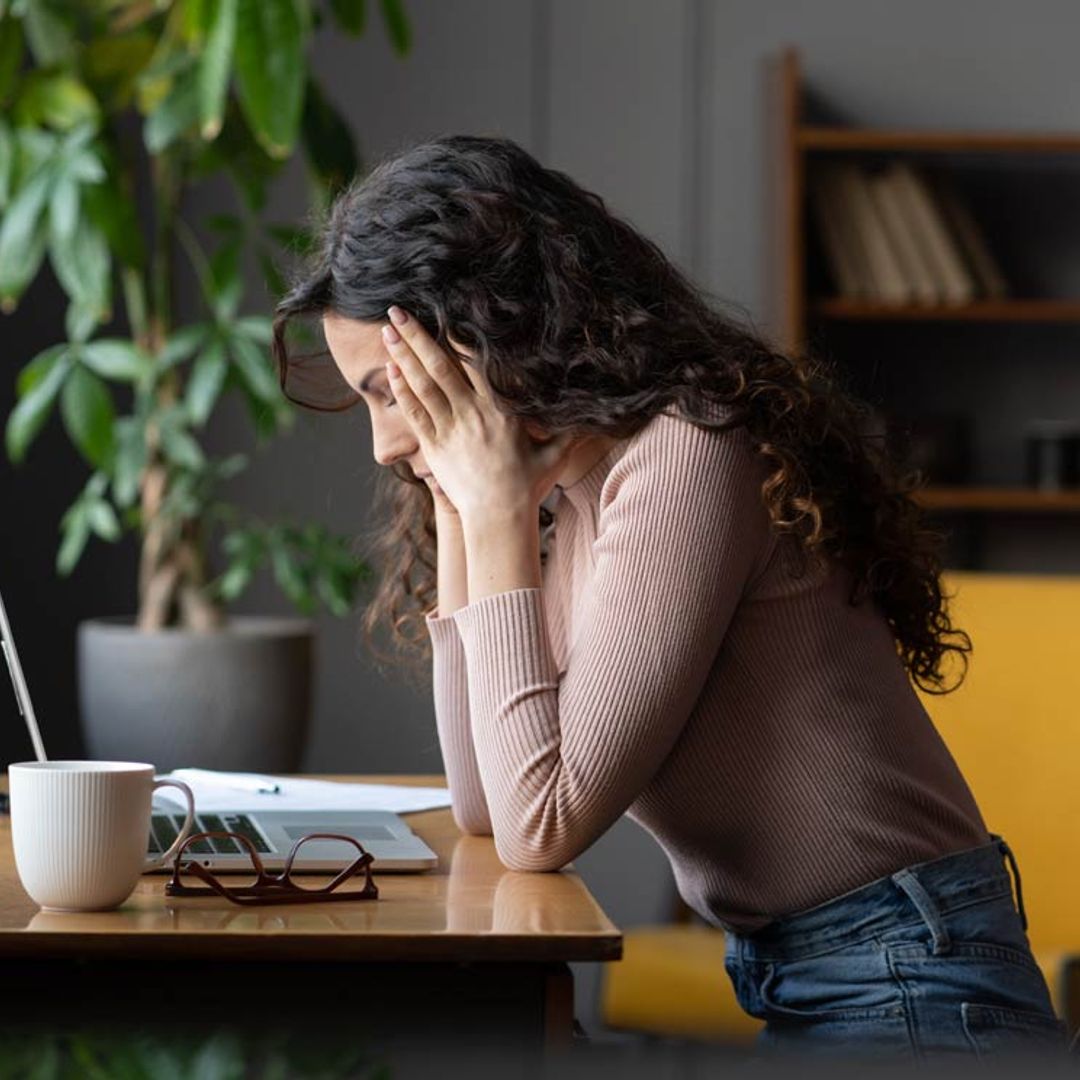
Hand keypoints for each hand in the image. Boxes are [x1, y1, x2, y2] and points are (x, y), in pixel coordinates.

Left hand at [381, 306, 578, 522]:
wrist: (500, 518)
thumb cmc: (528, 486)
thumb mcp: (556, 454)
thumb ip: (569, 430)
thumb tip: (595, 414)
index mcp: (501, 409)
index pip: (476, 363)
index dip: (457, 336)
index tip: (444, 313)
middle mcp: (472, 414)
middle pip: (440, 366)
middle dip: (417, 336)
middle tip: (397, 311)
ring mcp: (450, 429)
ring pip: (422, 385)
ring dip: (402, 356)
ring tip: (387, 331)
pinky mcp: (434, 447)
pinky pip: (414, 412)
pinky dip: (401, 389)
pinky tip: (390, 369)